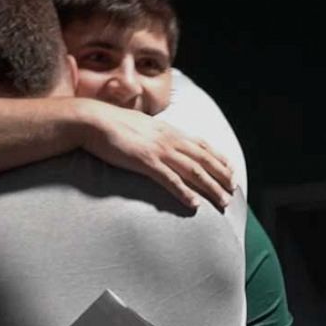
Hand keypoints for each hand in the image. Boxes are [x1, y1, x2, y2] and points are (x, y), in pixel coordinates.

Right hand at [78, 102, 234, 209]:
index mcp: (168, 130)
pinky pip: (170, 180)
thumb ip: (154, 134)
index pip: (202, 144)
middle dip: (221, 176)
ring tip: (222, 202)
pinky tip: (194, 204)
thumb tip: (158, 140)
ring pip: (193, 171)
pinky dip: (185, 193)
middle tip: (233, 192)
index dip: (219, 158)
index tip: (231, 170)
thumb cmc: (112, 124)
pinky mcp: (146, 162)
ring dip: (211, 187)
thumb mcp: (140, 125)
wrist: (92, 120)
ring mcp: (159, 150)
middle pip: (203, 159)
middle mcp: (169, 139)